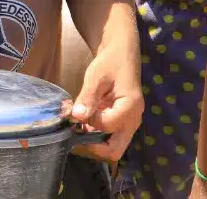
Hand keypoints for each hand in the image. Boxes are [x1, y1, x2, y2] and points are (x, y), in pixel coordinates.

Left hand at [69, 45, 142, 161]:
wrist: (121, 55)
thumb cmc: (110, 62)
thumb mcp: (96, 77)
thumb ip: (87, 97)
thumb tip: (76, 117)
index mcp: (130, 108)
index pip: (106, 127)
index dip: (88, 121)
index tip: (76, 111)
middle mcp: (132, 120)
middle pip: (114, 150)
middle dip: (92, 147)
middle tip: (74, 133)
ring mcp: (128, 123)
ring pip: (111, 146)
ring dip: (92, 140)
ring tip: (75, 125)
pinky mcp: (121, 121)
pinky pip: (108, 136)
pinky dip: (95, 133)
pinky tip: (82, 121)